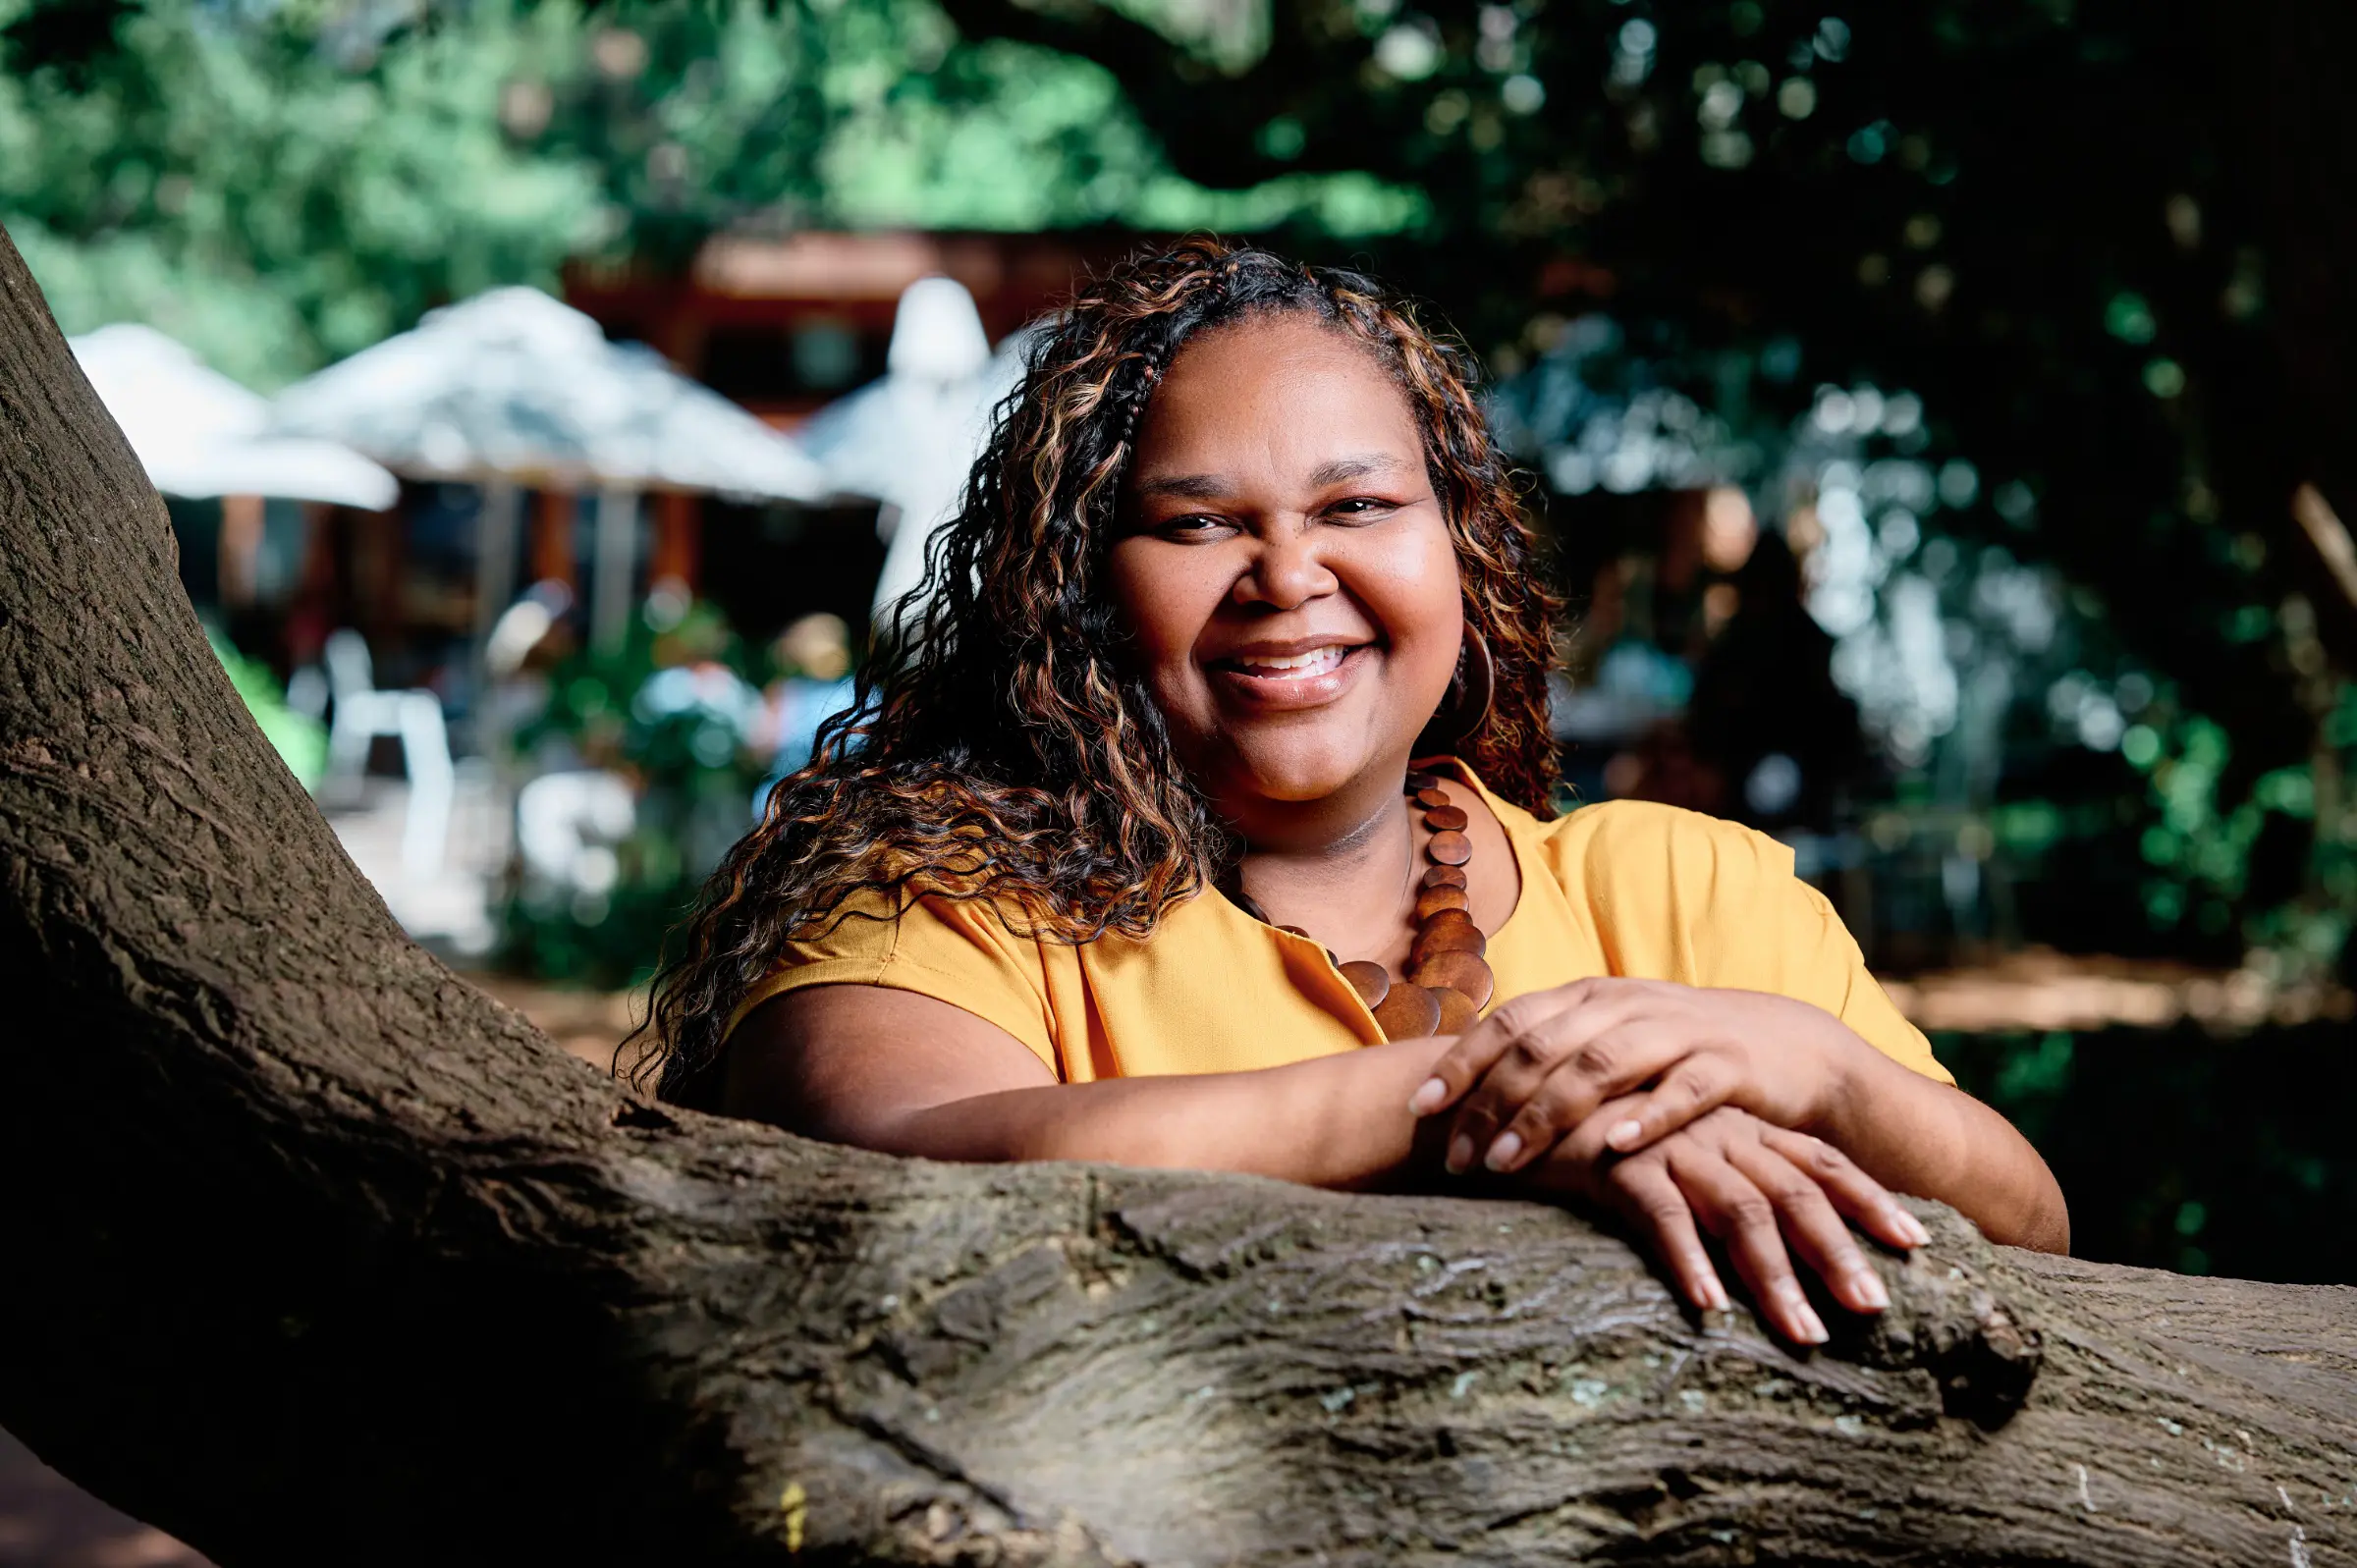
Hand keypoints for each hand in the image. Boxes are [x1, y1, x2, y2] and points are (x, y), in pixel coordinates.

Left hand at [1407, 977, 1867, 1177]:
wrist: (1790, 1047)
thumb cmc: (1679, 1055)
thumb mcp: (1609, 1043)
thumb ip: (1547, 1057)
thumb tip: (1465, 1091)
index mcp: (1588, 997)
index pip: (1509, 1022)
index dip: (1461, 1063)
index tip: (1419, 1109)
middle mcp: (1625, 1004)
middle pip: (1543, 1048)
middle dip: (1491, 1104)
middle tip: (1457, 1160)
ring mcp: (1678, 1030)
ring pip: (1600, 1066)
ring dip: (1549, 1114)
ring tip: (1509, 1162)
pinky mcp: (1729, 1064)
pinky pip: (1683, 1089)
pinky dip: (1647, 1115)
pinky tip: (1615, 1146)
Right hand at [1522, 1103, 1931, 1342]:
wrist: (1507, 1094)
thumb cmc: (1592, 1132)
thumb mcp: (1668, 1150)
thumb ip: (1713, 1180)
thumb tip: (1761, 1241)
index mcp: (1734, 1124)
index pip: (1818, 1160)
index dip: (1869, 1199)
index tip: (1918, 1244)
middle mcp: (1714, 1130)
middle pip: (1796, 1192)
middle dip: (1840, 1252)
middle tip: (1876, 1308)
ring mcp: (1668, 1143)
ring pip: (1741, 1212)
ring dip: (1777, 1278)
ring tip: (1805, 1334)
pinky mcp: (1615, 1162)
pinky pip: (1662, 1216)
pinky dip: (1689, 1262)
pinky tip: (1708, 1307)